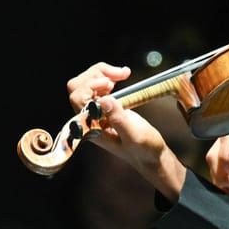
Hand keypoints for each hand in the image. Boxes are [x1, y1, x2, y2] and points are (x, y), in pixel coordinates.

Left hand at [66, 62, 175, 184]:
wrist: (151, 155)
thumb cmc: (144, 150)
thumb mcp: (135, 136)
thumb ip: (119, 119)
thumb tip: (103, 99)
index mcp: (90, 127)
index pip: (77, 98)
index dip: (91, 86)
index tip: (111, 84)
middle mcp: (88, 118)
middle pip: (77, 86)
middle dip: (96, 75)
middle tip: (119, 75)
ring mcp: (95, 111)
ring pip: (86, 82)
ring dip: (103, 73)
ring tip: (123, 74)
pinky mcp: (104, 106)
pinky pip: (97, 85)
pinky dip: (108, 76)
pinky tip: (122, 77)